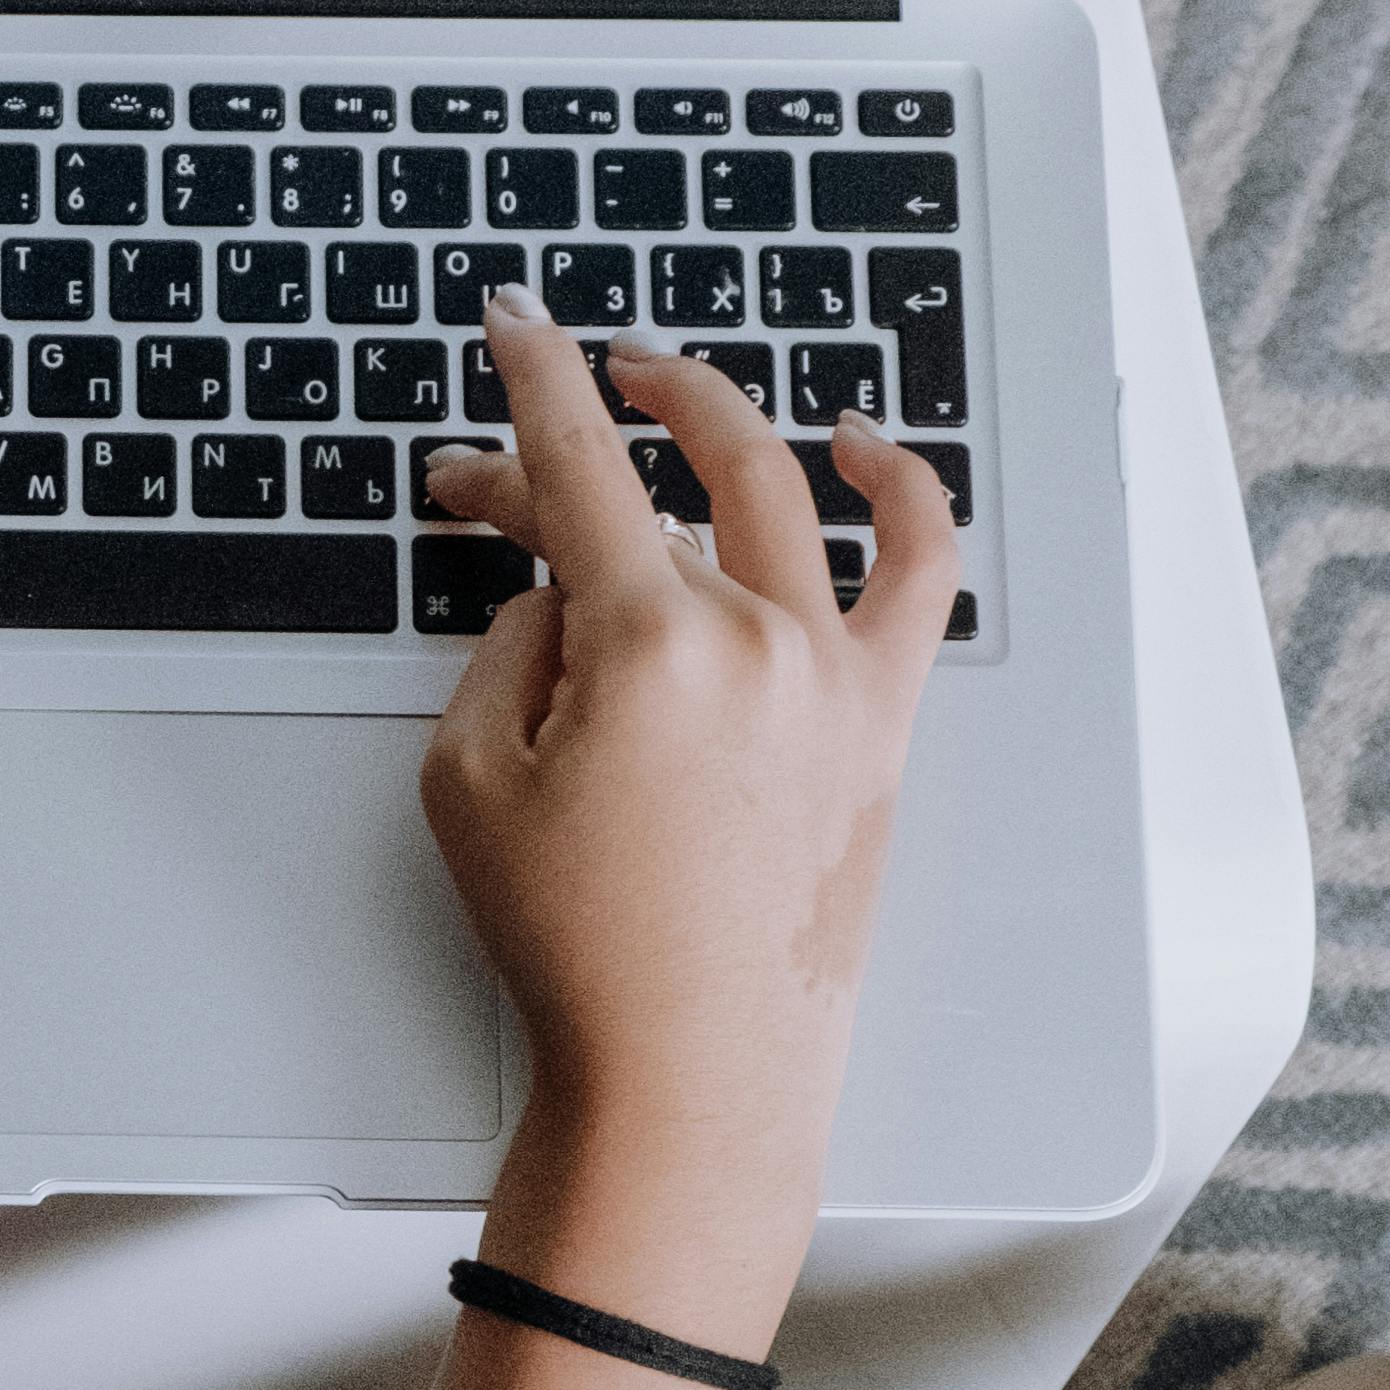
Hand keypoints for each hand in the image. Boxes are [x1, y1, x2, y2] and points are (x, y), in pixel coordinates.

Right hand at [371, 318, 958, 1389]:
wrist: (690, 1069)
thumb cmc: (580, 950)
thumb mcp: (470, 785)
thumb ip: (505, 651)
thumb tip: (555, 594)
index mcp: (646, 643)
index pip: (578, 465)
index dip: (531, 378)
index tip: (513, 320)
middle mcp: (757, 637)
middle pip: (658, 485)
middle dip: (584, 426)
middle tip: (544, 403)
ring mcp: (834, 675)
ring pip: (778, 499)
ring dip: (723, 421)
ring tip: (672, 388)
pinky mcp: (880, 722)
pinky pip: (920, 571)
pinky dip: (902, 492)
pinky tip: (863, 449)